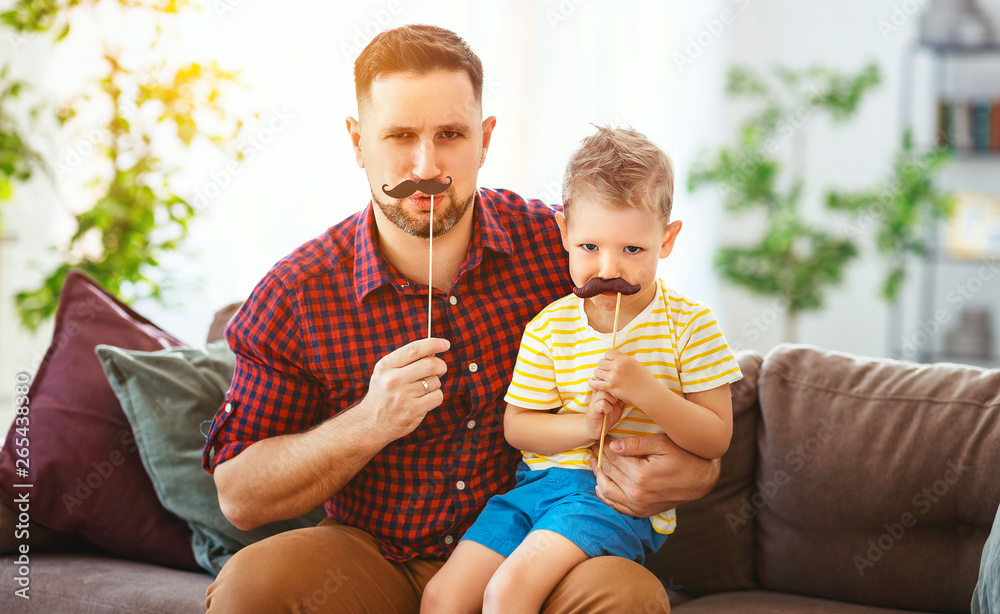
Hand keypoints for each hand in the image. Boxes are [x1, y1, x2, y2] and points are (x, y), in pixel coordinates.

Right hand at [361, 337, 449, 438]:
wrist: (371, 423)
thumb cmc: (384, 394)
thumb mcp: (385, 372)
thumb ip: (406, 360)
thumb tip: (434, 350)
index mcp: (386, 366)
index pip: (414, 350)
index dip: (433, 344)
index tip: (445, 344)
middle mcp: (393, 380)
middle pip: (430, 365)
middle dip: (441, 365)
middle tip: (440, 369)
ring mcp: (403, 396)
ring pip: (435, 381)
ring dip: (435, 384)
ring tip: (423, 389)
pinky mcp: (413, 410)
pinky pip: (437, 396)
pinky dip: (436, 396)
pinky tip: (425, 400)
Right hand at [584, 391, 623, 440]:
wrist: (596, 429)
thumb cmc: (606, 417)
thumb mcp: (617, 406)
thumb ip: (620, 398)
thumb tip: (628, 391)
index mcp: (602, 391)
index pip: (609, 382)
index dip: (615, 388)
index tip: (619, 397)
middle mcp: (596, 394)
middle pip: (607, 386)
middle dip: (615, 395)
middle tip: (615, 403)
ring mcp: (593, 400)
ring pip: (605, 393)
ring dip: (611, 402)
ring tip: (610, 409)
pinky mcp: (593, 408)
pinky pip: (603, 404)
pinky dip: (608, 409)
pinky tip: (606, 414)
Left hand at [588, 433, 718, 517]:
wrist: (702, 480)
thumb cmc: (684, 456)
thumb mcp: (663, 444)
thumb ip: (636, 444)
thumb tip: (612, 445)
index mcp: (641, 474)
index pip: (612, 457)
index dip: (602, 445)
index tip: (597, 436)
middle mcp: (637, 493)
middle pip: (608, 471)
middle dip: (598, 457)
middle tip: (592, 446)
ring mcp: (639, 505)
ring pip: (607, 490)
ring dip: (597, 475)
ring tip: (592, 462)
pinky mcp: (642, 512)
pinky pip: (617, 505)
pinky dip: (606, 495)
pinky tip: (601, 484)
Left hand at [589, 349, 652, 403]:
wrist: (647, 392)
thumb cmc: (643, 378)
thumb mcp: (634, 363)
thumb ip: (622, 359)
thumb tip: (612, 356)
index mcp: (623, 359)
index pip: (608, 353)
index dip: (608, 357)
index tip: (611, 362)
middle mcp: (617, 367)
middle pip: (601, 362)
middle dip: (603, 366)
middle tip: (607, 371)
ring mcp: (613, 378)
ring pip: (597, 372)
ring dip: (599, 374)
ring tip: (603, 377)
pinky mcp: (611, 388)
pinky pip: (596, 384)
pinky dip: (592, 383)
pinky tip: (592, 382)